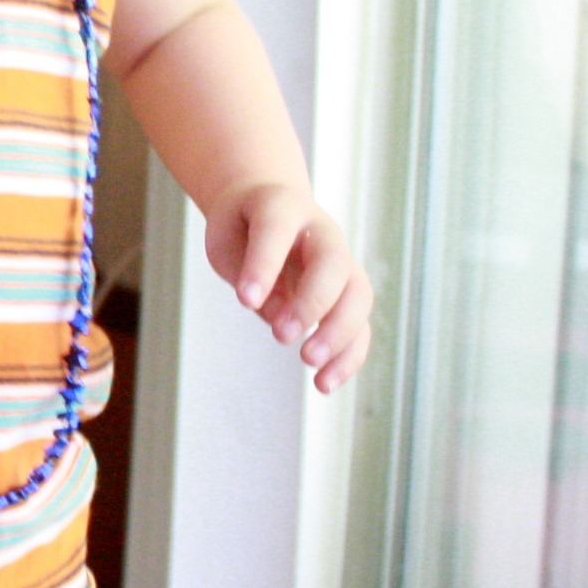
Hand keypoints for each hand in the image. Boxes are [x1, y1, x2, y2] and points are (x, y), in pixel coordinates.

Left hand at [203, 182, 372, 393]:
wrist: (267, 204)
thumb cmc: (241, 226)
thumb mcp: (226, 239)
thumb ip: (245, 270)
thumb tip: (277, 315)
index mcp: (282, 206)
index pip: (277, 231)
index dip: (263, 265)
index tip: (245, 302)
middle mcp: (321, 231)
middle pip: (333, 264)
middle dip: (312, 303)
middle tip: (282, 337)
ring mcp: (342, 260)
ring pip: (358, 295)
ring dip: (339, 334)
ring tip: (311, 366)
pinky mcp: (349, 291)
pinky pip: (360, 324)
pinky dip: (348, 356)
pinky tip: (325, 383)